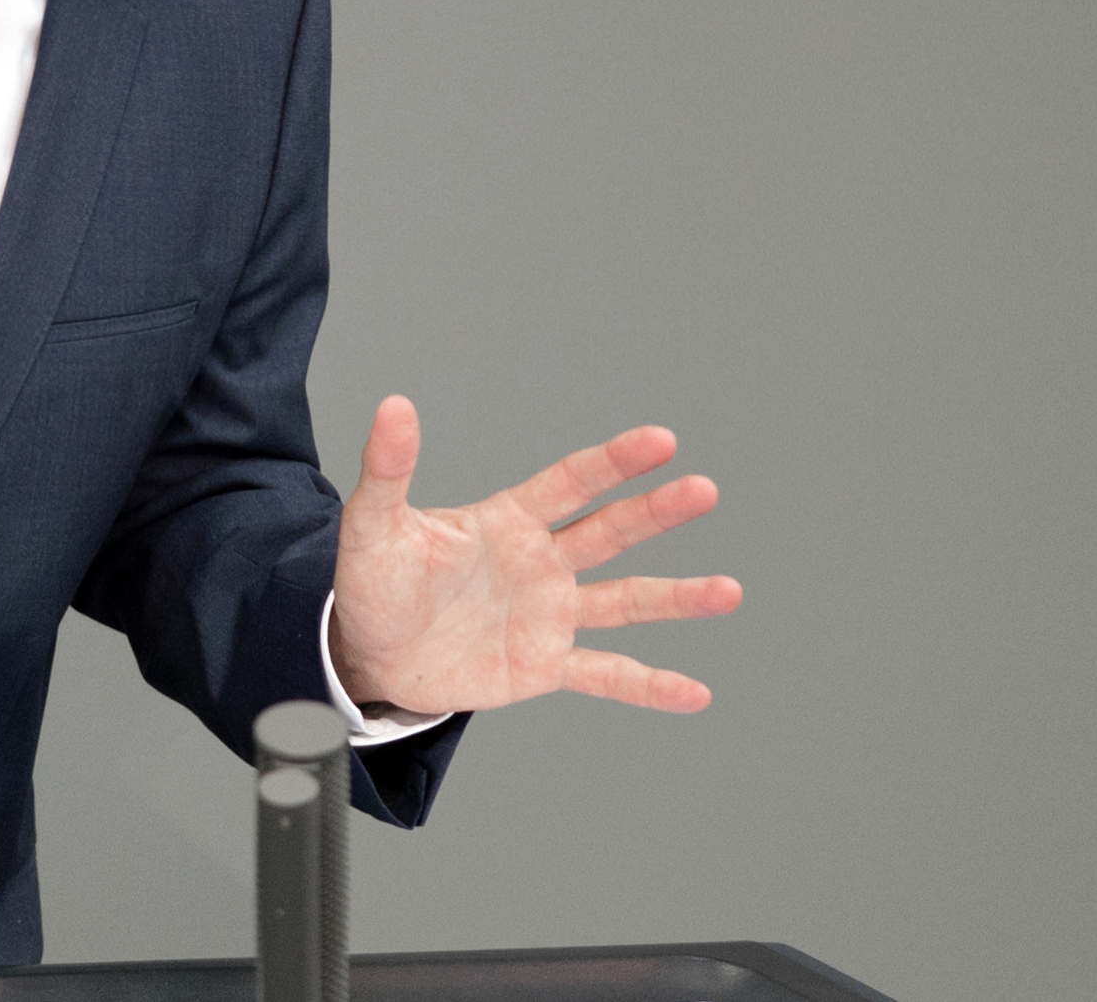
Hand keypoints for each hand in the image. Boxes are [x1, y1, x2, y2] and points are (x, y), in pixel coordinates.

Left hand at [328, 394, 741, 714]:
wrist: (368, 651)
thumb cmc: (372, 583)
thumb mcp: (375, 524)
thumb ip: (389, 467)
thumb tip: (392, 405)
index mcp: (507, 521)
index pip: (570, 483)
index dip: (613, 461)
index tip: (661, 441)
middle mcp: (540, 562)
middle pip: (609, 532)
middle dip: (656, 512)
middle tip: (704, 490)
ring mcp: (548, 614)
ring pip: (624, 601)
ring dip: (676, 598)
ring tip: (728, 591)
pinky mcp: (544, 664)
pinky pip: (606, 675)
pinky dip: (649, 685)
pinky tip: (694, 692)